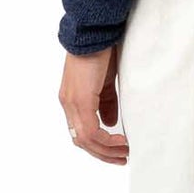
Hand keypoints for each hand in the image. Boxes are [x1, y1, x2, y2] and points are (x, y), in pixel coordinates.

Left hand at [59, 44, 128, 163]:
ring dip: (106, 150)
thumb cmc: (102, 52)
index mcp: (73, 100)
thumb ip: (106, 102)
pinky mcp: (80, 100)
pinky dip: (107, 141)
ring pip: (85, 140)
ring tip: (125, 153)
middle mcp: (68, 104)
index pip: (81, 132)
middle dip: (103, 153)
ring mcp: (72, 103)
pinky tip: (121, 141)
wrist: (95, 33)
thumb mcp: (105, 82)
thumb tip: (110, 121)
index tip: (117, 150)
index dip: (98, 145)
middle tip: (122, 158)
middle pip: (81, 141)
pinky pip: (91, 131)